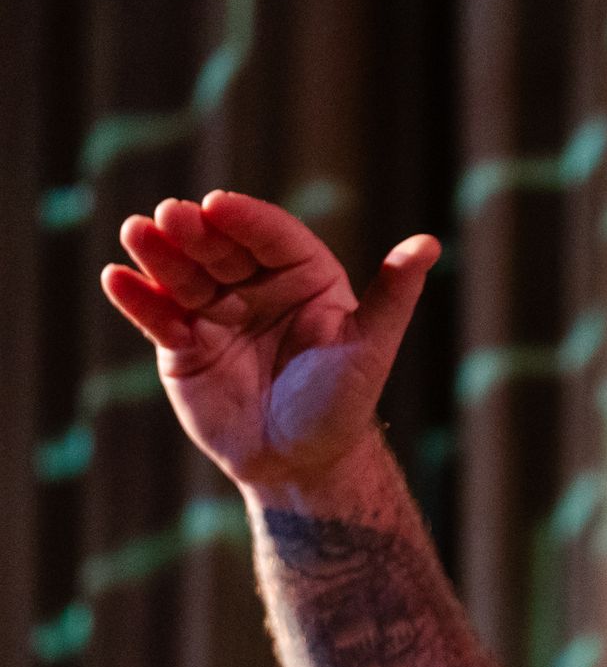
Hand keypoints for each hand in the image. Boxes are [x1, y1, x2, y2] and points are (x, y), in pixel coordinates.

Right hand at [101, 191, 438, 491]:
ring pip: (185, 276)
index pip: (272, 236)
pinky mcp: (183, 345)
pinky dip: (137, 298)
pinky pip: (158, 316)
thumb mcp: (371, 346)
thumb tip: (430, 243)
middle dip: (195, 232)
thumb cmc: (344, 402)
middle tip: (169, 215)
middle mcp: (258, 286)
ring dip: (158, 254)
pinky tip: (115, 278)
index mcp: (305, 275)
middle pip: (222, 249)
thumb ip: (394, 294)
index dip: (244, 219)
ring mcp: (217, 313)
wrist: (300, 463)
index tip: (217, 204)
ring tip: (136, 231)